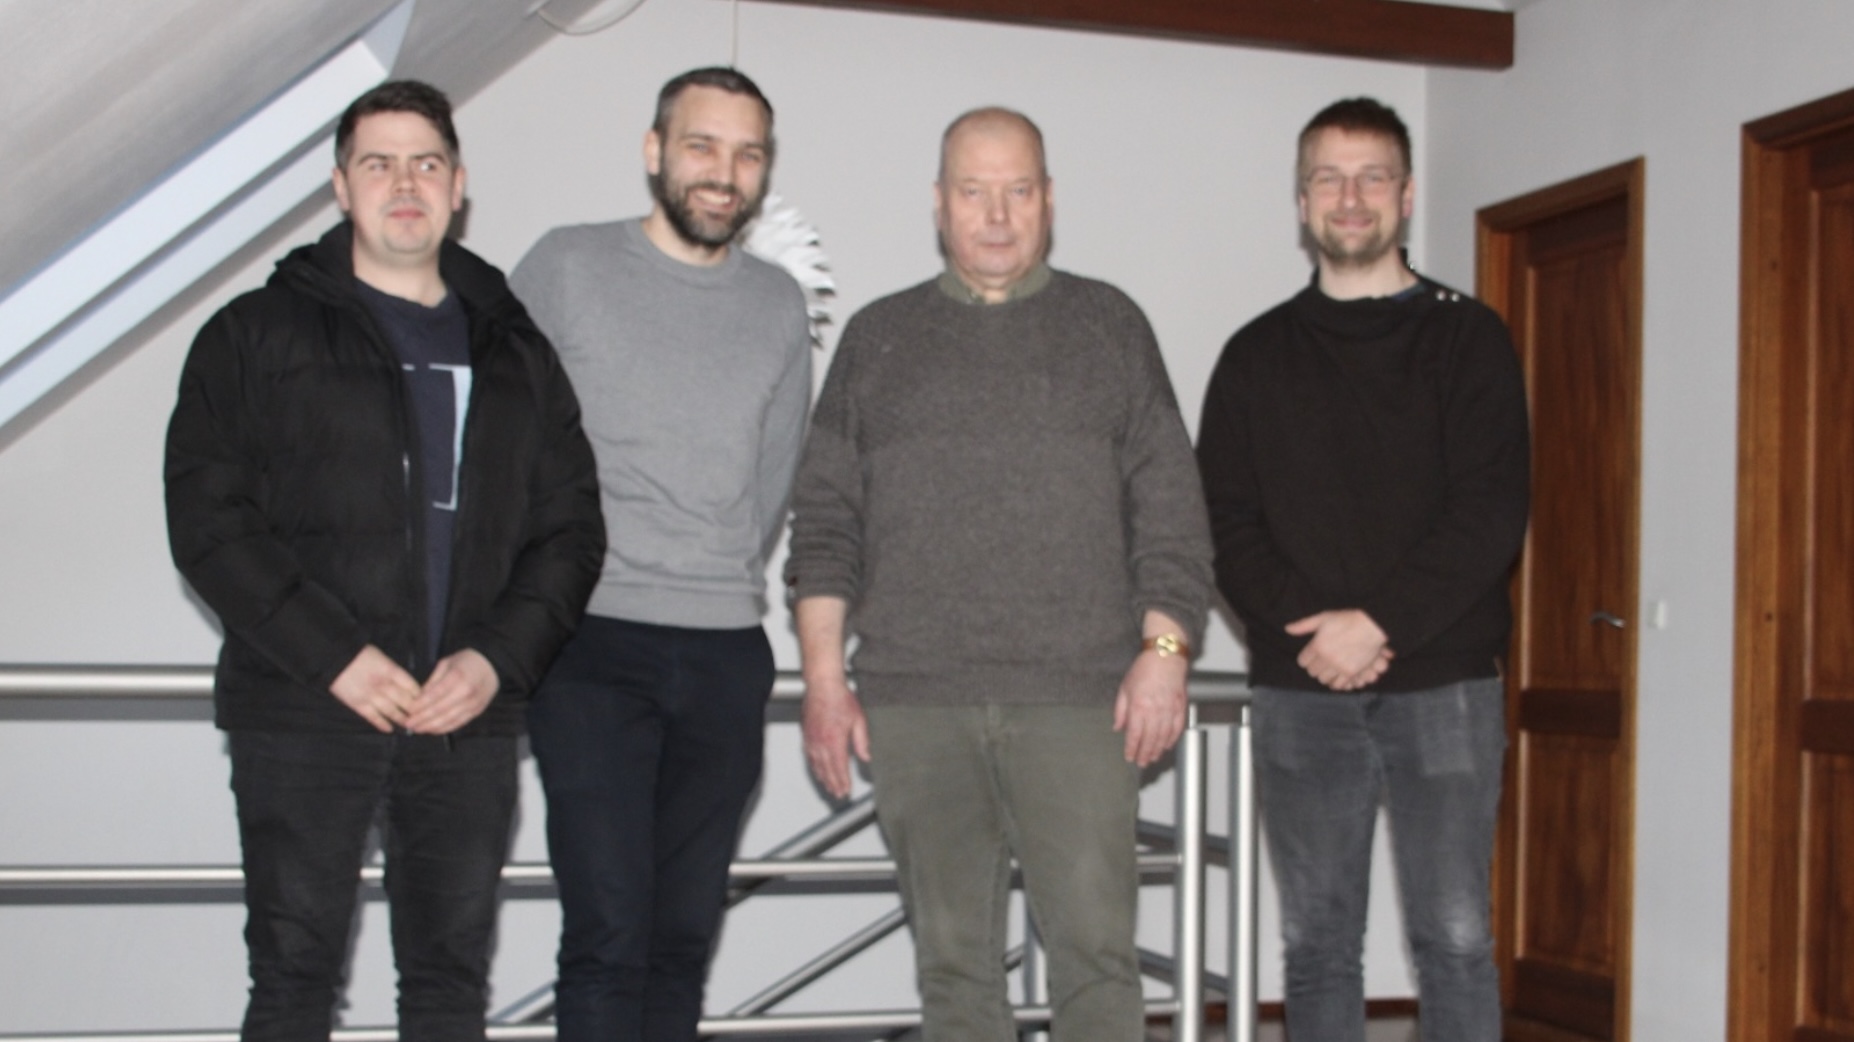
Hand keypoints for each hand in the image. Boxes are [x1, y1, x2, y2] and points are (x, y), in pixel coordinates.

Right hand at [329, 645, 419, 732]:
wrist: (336, 657)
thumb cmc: (361, 655)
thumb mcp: (383, 658)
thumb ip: (395, 672)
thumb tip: (406, 685)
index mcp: (392, 671)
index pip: (413, 687)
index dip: (421, 697)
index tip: (425, 702)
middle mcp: (384, 685)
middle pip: (406, 702)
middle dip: (415, 711)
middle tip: (422, 718)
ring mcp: (372, 697)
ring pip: (392, 712)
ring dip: (402, 720)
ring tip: (410, 726)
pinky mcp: (358, 705)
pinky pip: (374, 718)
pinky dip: (383, 725)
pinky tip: (390, 729)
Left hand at [407, 649, 499, 734]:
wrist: (493, 665)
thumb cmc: (468, 661)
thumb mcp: (447, 663)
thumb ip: (432, 681)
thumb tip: (418, 698)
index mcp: (457, 677)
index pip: (433, 695)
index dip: (419, 706)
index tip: (408, 711)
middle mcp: (466, 692)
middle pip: (439, 710)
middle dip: (422, 719)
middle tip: (409, 724)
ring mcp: (472, 704)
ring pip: (448, 720)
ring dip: (431, 727)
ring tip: (418, 729)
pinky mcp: (477, 711)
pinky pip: (458, 723)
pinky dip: (444, 728)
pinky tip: (433, 730)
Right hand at [802, 674, 868, 798]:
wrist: (822, 685)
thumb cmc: (840, 698)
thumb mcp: (859, 720)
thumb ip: (862, 741)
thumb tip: (866, 756)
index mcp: (835, 741)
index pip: (840, 767)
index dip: (843, 781)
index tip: (846, 790)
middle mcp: (821, 743)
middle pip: (827, 770)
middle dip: (833, 784)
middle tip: (838, 794)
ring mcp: (812, 739)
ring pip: (816, 765)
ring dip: (823, 778)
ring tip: (829, 787)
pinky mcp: (806, 735)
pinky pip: (809, 756)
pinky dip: (814, 766)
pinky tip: (817, 770)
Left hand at [1114, 648, 1189, 766]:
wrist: (1165, 657)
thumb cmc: (1144, 669)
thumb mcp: (1124, 688)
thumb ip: (1120, 710)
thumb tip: (1117, 727)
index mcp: (1138, 707)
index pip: (1134, 735)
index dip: (1131, 749)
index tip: (1129, 757)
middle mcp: (1154, 711)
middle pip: (1149, 740)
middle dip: (1144, 754)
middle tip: (1142, 763)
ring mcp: (1169, 710)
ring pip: (1163, 737)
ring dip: (1157, 750)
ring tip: (1153, 758)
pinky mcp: (1180, 707)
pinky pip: (1176, 729)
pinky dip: (1172, 739)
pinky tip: (1167, 745)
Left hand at [1286, 610, 1391, 690]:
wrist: (1371, 625)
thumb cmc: (1347, 619)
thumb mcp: (1323, 618)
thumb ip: (1304, 625)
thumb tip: (1287, 629)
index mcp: (1317, 645)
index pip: (1303, 661)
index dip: (1306, 659)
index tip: (1311, 656)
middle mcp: (1326, 658)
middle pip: (1313, 672)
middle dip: (1315, 668)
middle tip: (1322, 663)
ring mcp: (1339, 667)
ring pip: (1324, 680)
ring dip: (1326, 676)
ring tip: (1331, 670)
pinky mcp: (1351, 673)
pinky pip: (1339, 685)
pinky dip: (1337, 683)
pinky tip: (1339, 677)